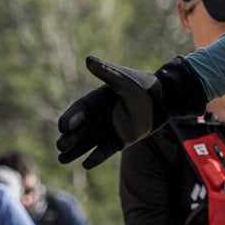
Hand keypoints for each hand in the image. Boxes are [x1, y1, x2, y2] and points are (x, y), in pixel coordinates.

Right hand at [56, 56, 207, 168]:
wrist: (164, 99)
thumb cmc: (142, 85)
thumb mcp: (122, 78)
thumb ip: (106, 72)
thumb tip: (88, 60)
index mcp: (98, 99)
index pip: (79, 110)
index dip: (71, 119)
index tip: (63, 128)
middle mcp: (101, 114)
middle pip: (81, 129)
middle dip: (70, 138)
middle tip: (60, 147)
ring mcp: (111, 127)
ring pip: (90, 141)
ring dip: (77, 150)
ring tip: (62, 159)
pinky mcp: (122, 139)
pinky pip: (106, 149)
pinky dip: (97, 157)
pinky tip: (86, 164)